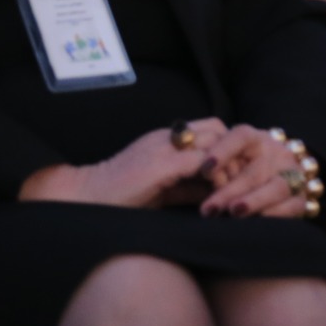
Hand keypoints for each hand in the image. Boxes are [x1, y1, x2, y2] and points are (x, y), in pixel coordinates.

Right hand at [19, 116, 228, 207]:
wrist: (86, 198)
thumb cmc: (120, 197)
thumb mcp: (161, 187)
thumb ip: (187, 184)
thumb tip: (215, 192)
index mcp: (165, 139)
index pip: (209, 129)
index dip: (225, 148)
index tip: (235, 173)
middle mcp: (167, 137)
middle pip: (217, 128)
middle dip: (233, 151)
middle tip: (239, 179)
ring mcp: (164, 147)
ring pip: (214, 140)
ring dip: (228, 164)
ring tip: (232, 190)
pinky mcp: (162, 164)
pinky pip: (203, 162)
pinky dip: (216, 178)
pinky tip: (218, 197)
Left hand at [198, 124, 317, 219]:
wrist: (274, 185)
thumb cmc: (237, 175)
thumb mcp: (224, 165)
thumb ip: (208, 166)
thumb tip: (182, 167)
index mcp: (256, 140)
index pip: (242, 135)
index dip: (224, 150)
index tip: (204, 169)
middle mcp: (277, 154)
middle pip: (255, 168)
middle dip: (230, 189)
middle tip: (208, 209)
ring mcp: (292, 176)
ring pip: (277, 187)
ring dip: (254, 201)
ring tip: (233, 213)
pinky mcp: (300, 199)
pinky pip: (292, 206)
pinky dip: (273, 214)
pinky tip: (254, 223)